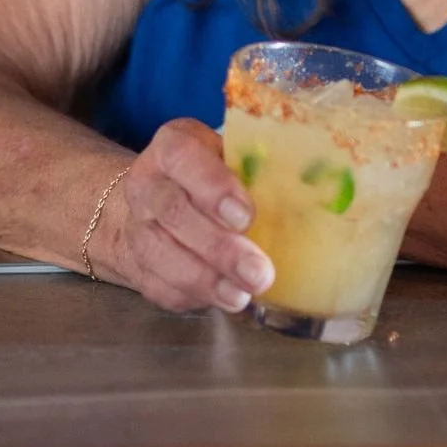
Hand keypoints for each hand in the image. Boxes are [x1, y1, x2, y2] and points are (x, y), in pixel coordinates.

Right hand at [95, 117, 274, 313]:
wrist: (156, 203)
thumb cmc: (210, 177)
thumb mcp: (230, 156)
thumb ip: (256, 169)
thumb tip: (309, 189)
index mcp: (171, 147)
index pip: (183, 157)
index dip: (213, 187)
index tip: (246, 216)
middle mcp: (147, 184)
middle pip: (174, 213)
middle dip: (219, 247)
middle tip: (259, 271)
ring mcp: (136, 226)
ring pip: (160, 253)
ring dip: (206, 279)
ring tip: (243, 294)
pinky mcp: (138, 266)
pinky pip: (160, 284)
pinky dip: (195, 295)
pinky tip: (225, 299)